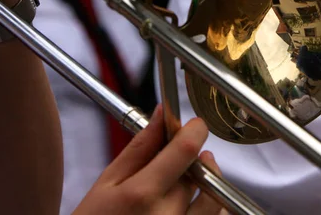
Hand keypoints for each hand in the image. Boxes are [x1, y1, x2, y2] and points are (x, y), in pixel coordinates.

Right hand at [73, 104, 222, 214]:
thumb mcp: (106, 184)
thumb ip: (139, 149)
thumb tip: (161, 115)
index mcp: (142, 194)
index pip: (186, 150)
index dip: (195, 131)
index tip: (194, 125)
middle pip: (197, 173)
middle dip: (191, 161)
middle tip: (174, 162)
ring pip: (213, 198)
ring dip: (205, 183)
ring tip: (187, 182)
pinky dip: (209, 208)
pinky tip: (191, 205)